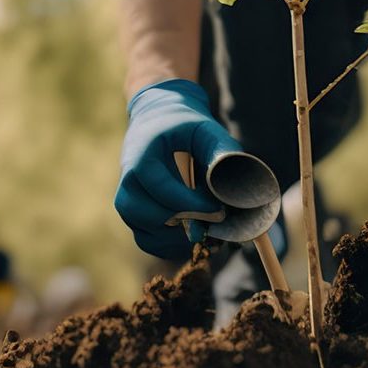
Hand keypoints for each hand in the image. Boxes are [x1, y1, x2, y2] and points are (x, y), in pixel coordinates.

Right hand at [116, 79, 242, 258]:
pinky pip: (146, 240)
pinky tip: (193, 237)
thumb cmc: (185, 125)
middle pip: (142, 212)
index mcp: (142, 155)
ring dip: (175, 239)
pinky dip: (169, 246)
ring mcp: (128, 199)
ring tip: (206, 231)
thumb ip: (221, 153)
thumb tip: (240, 187)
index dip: (191, 204)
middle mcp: (128, 179)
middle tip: (213, 221)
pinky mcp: (135, 214)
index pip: (160, 187)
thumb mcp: (205, 129)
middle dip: (182, 222)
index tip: (219, 210)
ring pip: (143, 231)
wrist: (159, 120)